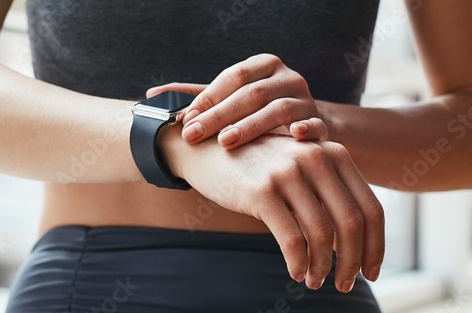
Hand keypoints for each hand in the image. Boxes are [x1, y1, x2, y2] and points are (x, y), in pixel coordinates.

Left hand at [147, 53, 327, 147]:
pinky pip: (315, 126)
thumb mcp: (228, 98)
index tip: (184, 119)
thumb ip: (194, 96)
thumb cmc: (255, 111)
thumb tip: (149, 96)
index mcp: (264, 65)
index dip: (208, 97)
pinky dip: (306, 130)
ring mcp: (306, 100)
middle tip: (194, 135)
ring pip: (278, 111)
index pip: (233, 77)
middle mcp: (287, 77)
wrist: (301, 124)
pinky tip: (294, 137)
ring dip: (251, 126)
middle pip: (251, 95)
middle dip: (219, 116)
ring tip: (226, 142)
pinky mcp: (322, 123)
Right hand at [161, 128, 384, 290]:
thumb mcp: (299, 167)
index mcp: (333, 154)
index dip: (376, 246)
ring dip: (323, 267)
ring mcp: (288, 172)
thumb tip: (354, 243)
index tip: (372, 272)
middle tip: (346, 284)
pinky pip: (292, 239)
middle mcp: (316, 158)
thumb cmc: (256, 165)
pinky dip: (299, 263)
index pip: (371, 208)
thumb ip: (327, 190)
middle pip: (353, 223)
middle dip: (353, 262)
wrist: (206, 147)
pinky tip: (296, 273)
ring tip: (315, 281)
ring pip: (323, 234)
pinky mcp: (262, 190)